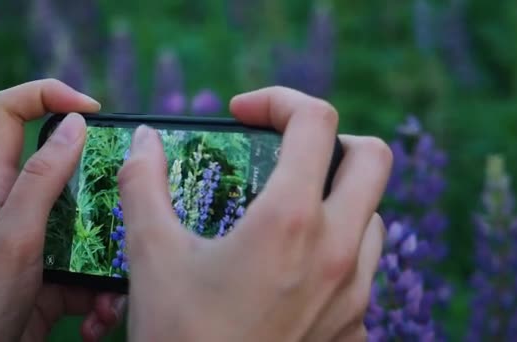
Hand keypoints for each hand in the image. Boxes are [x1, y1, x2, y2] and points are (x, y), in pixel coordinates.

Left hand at [0, 79, 124, 341]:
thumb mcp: (13, 236)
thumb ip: (42, 179)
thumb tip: (74, 124)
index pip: (6, 113)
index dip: (45, 95)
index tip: (92, 111)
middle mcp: (20, 207)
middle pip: (66, 170)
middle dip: (103, 184)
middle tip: (131, 197)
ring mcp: (41, 243)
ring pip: (89, 225)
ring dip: (111, 255)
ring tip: (118, 288)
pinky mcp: (57, 276)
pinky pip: (92, 271)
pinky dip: (104, 294)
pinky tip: (103, 317)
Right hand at [119, 87, 391, 340]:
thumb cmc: (181, 339)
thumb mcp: (151, 257)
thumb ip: (143, 185)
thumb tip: (144, 142)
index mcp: (291, 220)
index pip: (317, 122)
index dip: (280, 100)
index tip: (244, 113)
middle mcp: (338, 251)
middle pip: (372, 157)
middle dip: (330, 140)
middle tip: (285, 154)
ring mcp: (355, 293)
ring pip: (374, 215)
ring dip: (337, 198)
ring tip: (289, 211)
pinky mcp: (356, 328)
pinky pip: (363, 269)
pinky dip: (337, 251)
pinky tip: (294, 271)